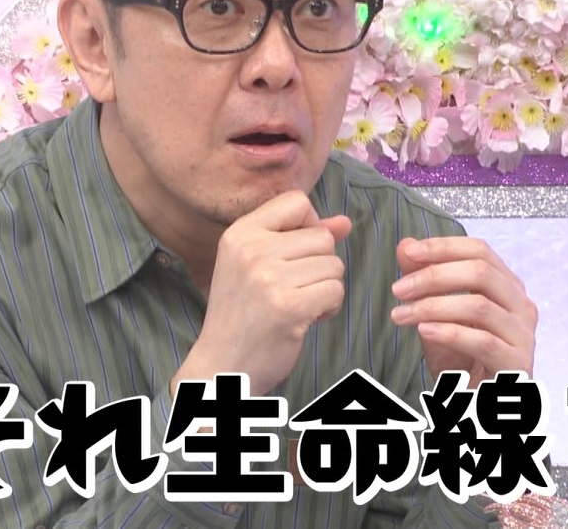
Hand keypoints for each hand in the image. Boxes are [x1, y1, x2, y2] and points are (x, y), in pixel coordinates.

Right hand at [173, 191, 349, 397]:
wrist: (223, 365)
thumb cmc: (243, 313)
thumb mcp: (258, 265)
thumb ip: (301, 238)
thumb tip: (345, 222)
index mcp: (239, 233)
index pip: (297, 202)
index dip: (309, 226)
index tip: (297, 253)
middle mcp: (252, 250)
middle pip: (322, 236)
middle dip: (320, 264)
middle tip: (294, 288)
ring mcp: (269, 278)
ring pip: (334, 264)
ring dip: (325, 287)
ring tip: (298, 304)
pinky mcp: (290, 306)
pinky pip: (336, 290)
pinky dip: (329, 307)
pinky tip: (307, 318)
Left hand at [390, 237, 535, 384]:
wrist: (477, 406)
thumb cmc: (461, 359)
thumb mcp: (436, 315)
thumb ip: (424, 279)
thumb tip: (406, 244)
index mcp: (507, 287)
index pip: (480, 251)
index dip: (444, 247)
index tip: (409, 253)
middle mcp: (522, 306)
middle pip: (481, 272)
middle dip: (433, 276)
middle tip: (398, 289)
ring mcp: (524, 336)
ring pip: (479, 306)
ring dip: (433, 307)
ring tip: (401, 315)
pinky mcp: (518, 365)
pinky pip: (483, 341)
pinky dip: (450, 333)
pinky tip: (424, 331)